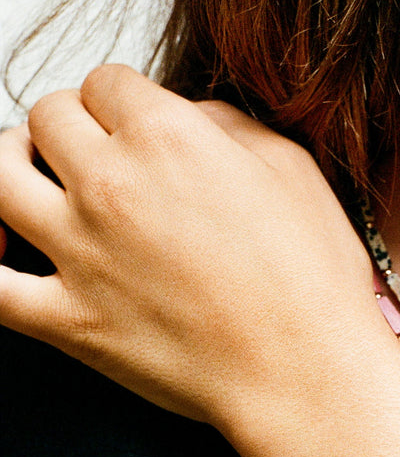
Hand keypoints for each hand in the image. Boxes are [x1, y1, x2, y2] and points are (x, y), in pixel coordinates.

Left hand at [0, 66, 399, 456]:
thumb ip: (227, 122)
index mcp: (166, 136)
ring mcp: (81, 254)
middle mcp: (111, 185)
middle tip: (91, 151)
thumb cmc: (312, 282)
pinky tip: (1, 259)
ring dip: (10, 168)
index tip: (133, 123)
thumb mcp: (291, 168)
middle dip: (69, 126)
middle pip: (45, 116)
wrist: (306, 374)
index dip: (121, 100)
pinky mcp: (69, 321)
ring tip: (31, 181)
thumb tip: (189, 114)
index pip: (105, 82)